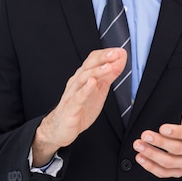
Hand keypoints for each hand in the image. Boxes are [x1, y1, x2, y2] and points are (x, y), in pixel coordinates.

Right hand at [32, 48, 126, 165]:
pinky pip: (78, 97)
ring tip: (108, 66)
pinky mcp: (71, 107)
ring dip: (97, 71)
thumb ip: (109, 75)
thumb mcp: (99, 89)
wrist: (61, 128)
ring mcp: (72, 94)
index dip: (106, 54)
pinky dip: (85, 89)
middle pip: (88, 66)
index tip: (119, 51)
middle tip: (115, 54)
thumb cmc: (79, 108)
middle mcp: (77, 82)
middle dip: (103, 58)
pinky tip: (92, 83)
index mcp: (83, 77)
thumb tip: (120, 60)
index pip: (93, 60)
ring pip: (83, 79)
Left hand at [133, 61, 181, 178]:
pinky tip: (140, 158)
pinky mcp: (178, 171)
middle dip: (159, 143)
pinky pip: (164, 172)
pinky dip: (152, 167)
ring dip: (152, 155)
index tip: (162, 127)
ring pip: (169, 162)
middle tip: (143, 135)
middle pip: (177, 149)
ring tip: (138, 145)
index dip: (176, 132)